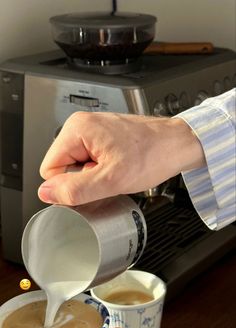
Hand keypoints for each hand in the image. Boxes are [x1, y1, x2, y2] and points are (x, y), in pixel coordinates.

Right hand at [38, 112, 204, 205]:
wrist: (178, 145)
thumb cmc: (154, 154)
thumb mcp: (112, 180)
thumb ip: (76, 189)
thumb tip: (46, 193)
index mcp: (77, 129)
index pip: (49, 169)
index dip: (69, 184)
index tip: (93, 183)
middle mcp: (82, 125)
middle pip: (62, 167)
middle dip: (83, 179)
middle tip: (108, 176)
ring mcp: (93, 129)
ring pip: (77, 166)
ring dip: (94, 175)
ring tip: (117, 170)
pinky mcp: (103, 137)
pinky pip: (90, 160)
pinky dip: (102, 169)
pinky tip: (119, 167)